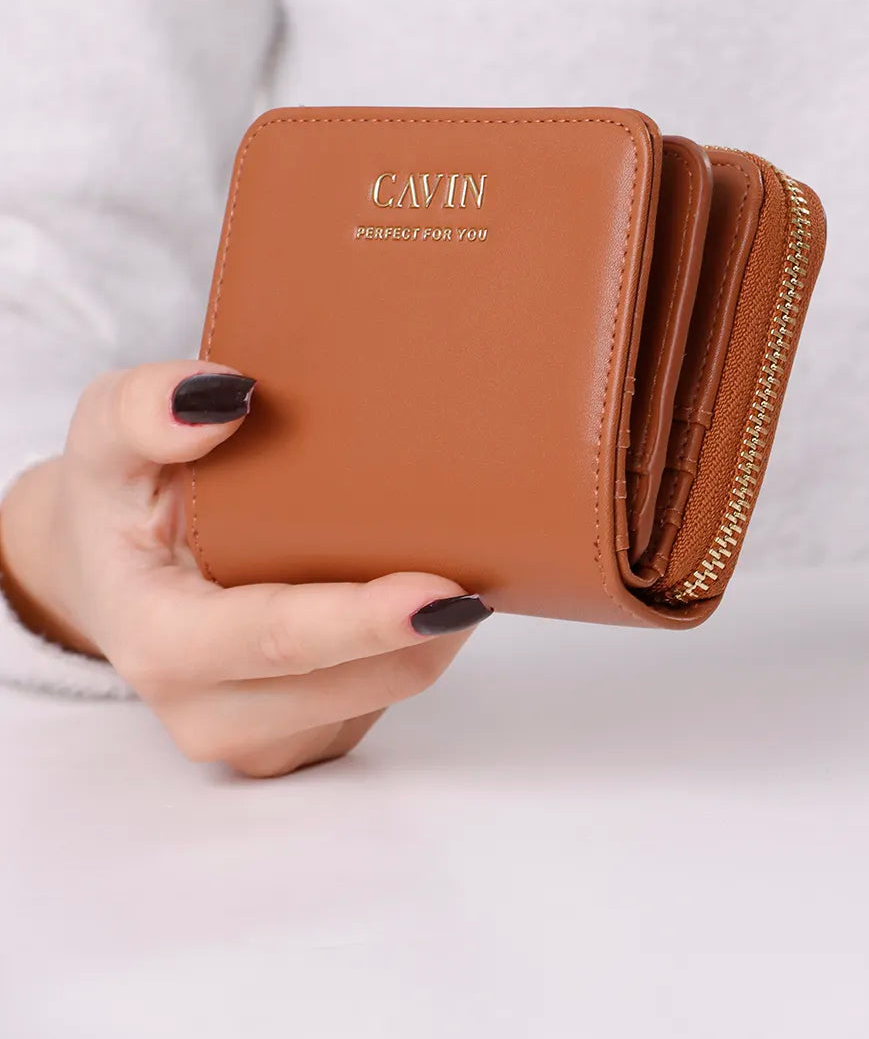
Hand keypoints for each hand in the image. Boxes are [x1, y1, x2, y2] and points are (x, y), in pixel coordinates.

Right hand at [0, 362, 491, 775]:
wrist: (106, 575)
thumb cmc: (115, 499)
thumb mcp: (104, 436)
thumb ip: (144, 409)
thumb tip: (223, 399)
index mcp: (160, 642)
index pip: (280, 640)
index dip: (366, 621)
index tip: (445, 593)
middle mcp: (208, 712)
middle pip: (362, 679)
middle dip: (431, 621)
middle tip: (489, 543)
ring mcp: (258, 740)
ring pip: (387, 695)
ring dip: (431, 631)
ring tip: (448, 550)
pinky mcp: (299, 744)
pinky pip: (384, 701)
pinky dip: (410, 644)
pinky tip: (404, 583)